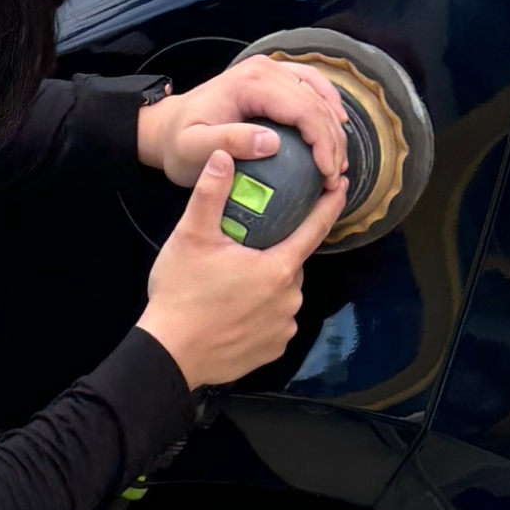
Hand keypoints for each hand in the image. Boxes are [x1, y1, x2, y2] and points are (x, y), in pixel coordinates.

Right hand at [136, 151, 345, 388]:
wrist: (170, 353)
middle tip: (243, 248)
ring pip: (282, 294)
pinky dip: (261, 313)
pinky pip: (274, 322)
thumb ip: (211, 194)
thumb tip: (224, 156)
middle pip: (290, 263)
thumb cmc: (182, 293)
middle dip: (274, 252)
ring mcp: (283, 327)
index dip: (328, 206)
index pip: (314, 230)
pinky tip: (234, 311)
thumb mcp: (191, 237)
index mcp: (277, 267)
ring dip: (266, 284)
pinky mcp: (272, 350)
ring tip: (232, 283)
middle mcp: (290, 299)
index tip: (339, 187)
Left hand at [139, 61, 348, 186]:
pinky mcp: (273, 79)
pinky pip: (312, 87)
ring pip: (319, 93)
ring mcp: (270, 70)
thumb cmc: (178, 143)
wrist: (168, 128)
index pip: (302, 109)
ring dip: (334, 127)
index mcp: (249, 82)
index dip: (322, 141)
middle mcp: (264, 69)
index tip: (327, 174)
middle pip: (315, 102)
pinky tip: (334, 131)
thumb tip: (271, 142)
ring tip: (338, 161)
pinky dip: (327, 109)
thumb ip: (229, 142)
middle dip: (333, 140)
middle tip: (335, 176)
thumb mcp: (193, 148)